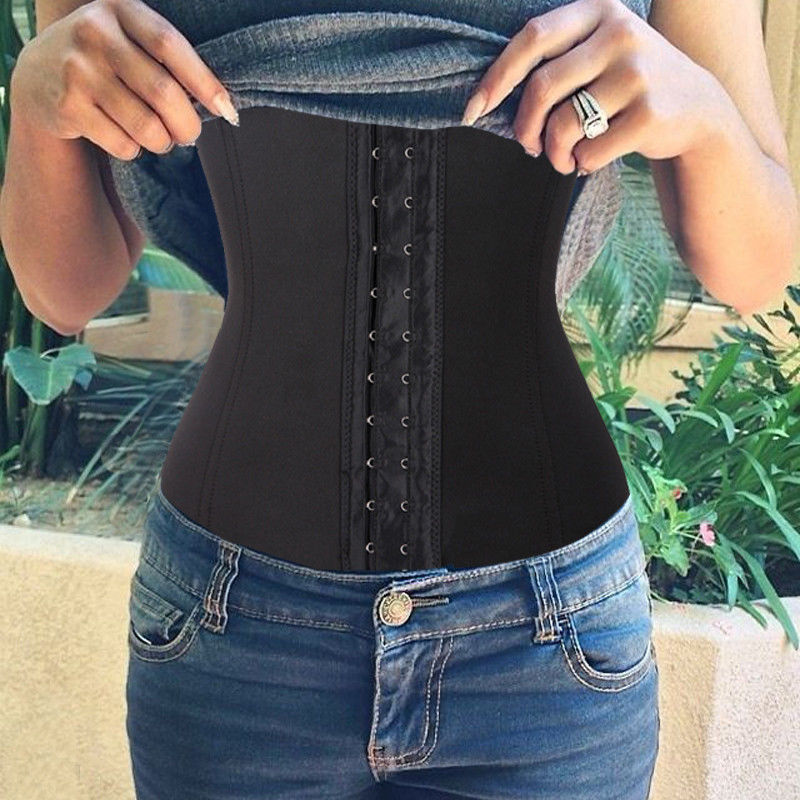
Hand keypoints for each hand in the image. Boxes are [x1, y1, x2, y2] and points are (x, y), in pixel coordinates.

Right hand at [9, 0, 237, 160]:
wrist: (36, 74)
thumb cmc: (105, 60)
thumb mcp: (129, 39)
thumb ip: (167, 58)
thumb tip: (222, 103)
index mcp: (120, 10)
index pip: (170, 45)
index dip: (204, 81)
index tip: (226, 109)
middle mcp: (95, 33)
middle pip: (163, 92)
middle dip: (187, 124)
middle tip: (189, 134)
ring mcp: (78, 70)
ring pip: (146, 126)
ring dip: (162, 142)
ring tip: (160, 138)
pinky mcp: (67, 107)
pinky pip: (123, 144)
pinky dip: (134, 150)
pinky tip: (126, 137)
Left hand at [461, 0, 720, 175]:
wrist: (696, 109)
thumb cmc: (626, 86)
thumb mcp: (597, 52)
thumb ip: (554, 61)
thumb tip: (487, 98)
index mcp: (598, 10)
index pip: (531, 39)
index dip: (497, 78)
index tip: (473, 110)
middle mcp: (620, 33)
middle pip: (541, 88)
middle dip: (524, 128)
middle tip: (527, 147)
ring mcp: (638, 72)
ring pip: (563, 125)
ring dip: (553, 153)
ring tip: (562, 159)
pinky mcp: (650, 113)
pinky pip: (590, 151)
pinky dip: (582, 164)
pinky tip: (591, 160)